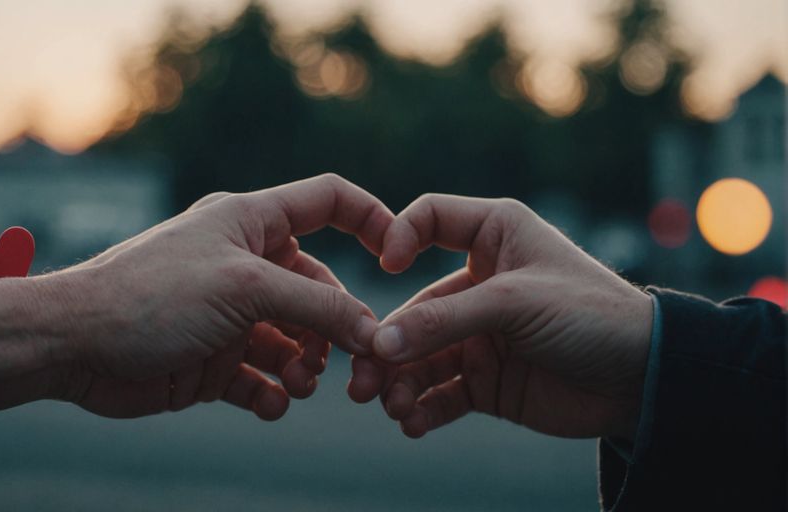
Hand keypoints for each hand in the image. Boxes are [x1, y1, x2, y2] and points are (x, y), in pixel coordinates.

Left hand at [0, 174, 392, 420]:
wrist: (74, 347)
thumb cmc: (151, 296)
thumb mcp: (243, 290)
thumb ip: (315, 308)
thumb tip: (375, 331)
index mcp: (250, 223)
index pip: (326, 202)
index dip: (369, 219)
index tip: (397, 257)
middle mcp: (244, 264)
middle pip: (320, 289)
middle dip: (341, 328)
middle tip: (356, 368)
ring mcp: (230, 314)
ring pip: (296, 340)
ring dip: (309, 366)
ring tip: (301, 386)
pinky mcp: (213, 360)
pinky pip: (262, 379)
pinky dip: (274, 394)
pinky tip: (271, 404)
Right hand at [349, 195, 651, 439]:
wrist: (645, 382)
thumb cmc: (593, 315)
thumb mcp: (516, 303)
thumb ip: (446, 321)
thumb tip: (380, 345)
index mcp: (494, 236)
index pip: (431, 219)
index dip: (400, 236)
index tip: (387, 268)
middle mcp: (481, 281)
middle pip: (414, 307)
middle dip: (386, 345)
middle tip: (363, 379)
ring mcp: (481, 333)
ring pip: (420, 357)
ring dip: (400, 383)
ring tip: (392, 409)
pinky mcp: (487, 379)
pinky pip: (441, 394)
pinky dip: (423, 409)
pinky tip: (414, 424)